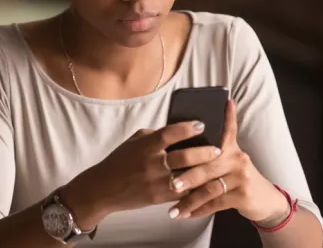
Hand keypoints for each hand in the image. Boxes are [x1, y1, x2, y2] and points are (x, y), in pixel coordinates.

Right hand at [62, 120, 221, 228]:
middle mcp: (151, 163)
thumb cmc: (120, 161)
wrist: (103, 188)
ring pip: (186, 177)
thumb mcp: (135, 141)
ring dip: (204, 172)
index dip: (187, 128)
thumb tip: (178, 129)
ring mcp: (155, 182)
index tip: (202, 124)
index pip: (170, 133)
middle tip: (218, 149)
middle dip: (204, 153)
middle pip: (184, 157)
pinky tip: (206, 185)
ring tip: (217, 167)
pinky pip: (181, 194)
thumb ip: (155, 135)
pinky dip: (195, 189)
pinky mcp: (157, 198)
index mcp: (146, 145)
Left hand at [167, 100, 289, 223]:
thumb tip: (183, 144)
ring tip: (173, 209)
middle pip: (207, 165)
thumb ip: (211, 152)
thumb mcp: (230, 160)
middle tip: (169, 184)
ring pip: (210, 188)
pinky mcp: (243, 195)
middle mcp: (238, 158)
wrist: (264, 200)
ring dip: (189, 200)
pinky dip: (200, 210)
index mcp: (231, 147)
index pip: (227, 129)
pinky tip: (187, 215)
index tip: (220, 103)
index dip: (225, 116)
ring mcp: (242, 176)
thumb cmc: (237, 178)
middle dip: (187, 176)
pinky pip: (216, 203)